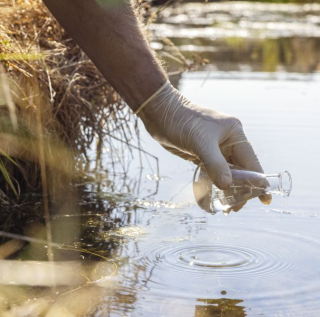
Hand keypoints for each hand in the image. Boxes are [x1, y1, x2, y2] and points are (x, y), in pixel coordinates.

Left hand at [138, 81, 271, 206]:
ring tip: (226, 208)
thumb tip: (227, 186)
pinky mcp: (202, 154)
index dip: (258, 181)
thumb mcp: (200, 142)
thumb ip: (215, 164)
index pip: (251, 162)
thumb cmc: (182, 121)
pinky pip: (212, 172)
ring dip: (227, 189)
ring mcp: (214, 149)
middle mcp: (227, 142)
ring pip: (226, 172)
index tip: (264, 200)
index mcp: (234, 134)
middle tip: (234, 208)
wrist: (159, 113)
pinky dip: (214, 183)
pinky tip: (214, 195)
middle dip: (240, 189)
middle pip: (240, 170)